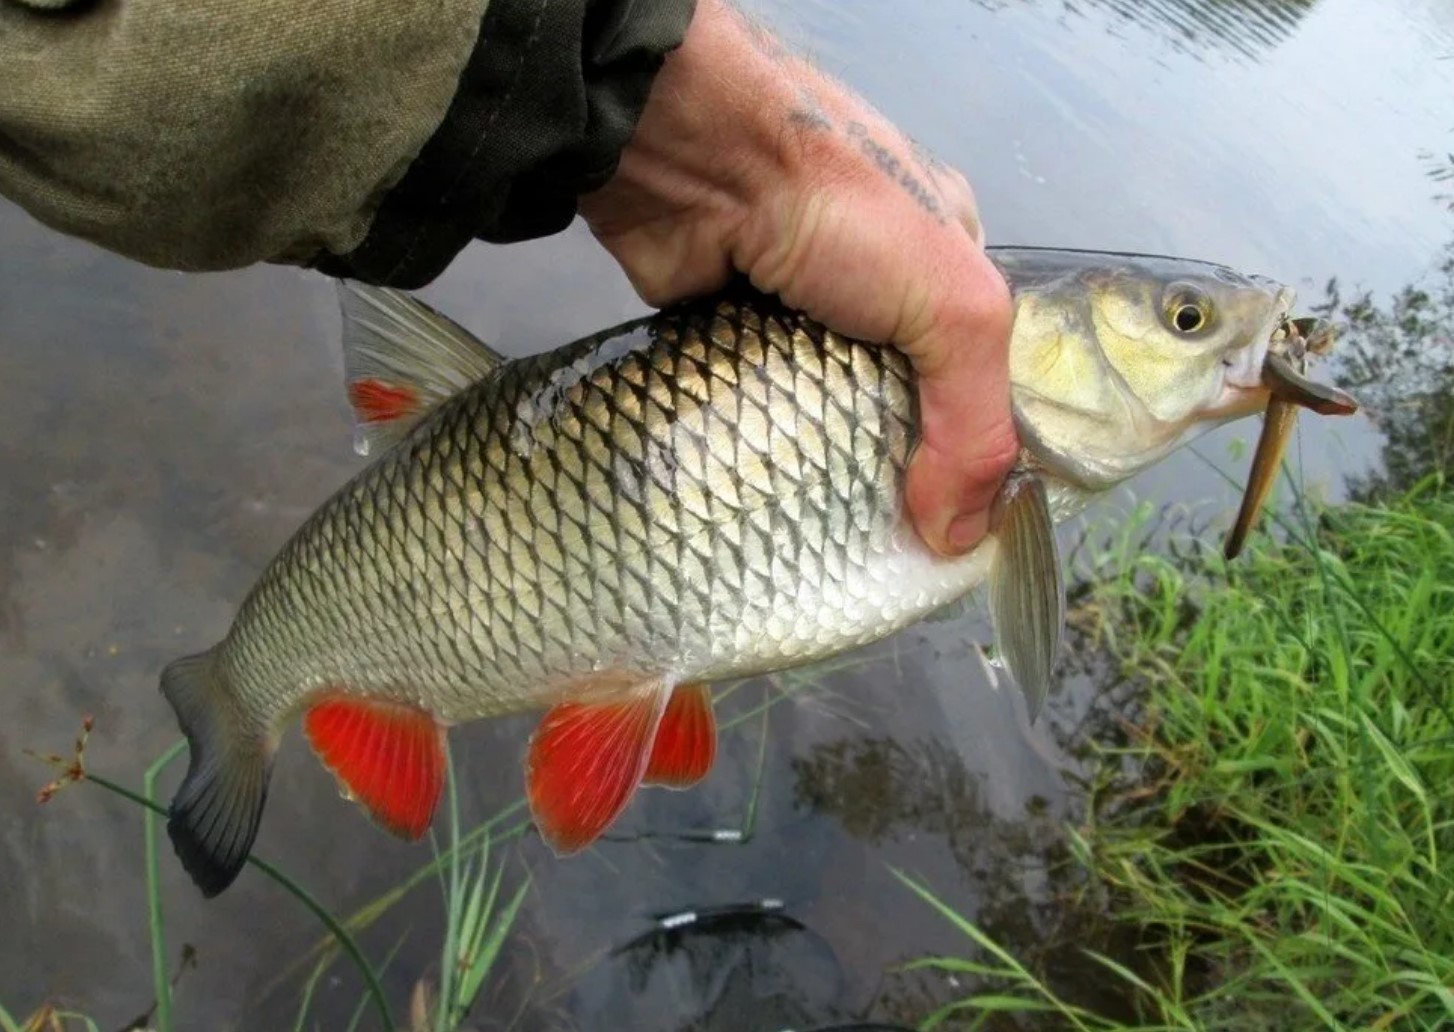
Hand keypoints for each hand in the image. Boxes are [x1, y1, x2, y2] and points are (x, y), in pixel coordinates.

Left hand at [579, 0, 1018, 556]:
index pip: (978, 377)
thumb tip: (959, 536)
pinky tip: (768, 499)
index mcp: (945, 262)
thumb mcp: (953, 305)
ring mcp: (798, 315)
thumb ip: (974, 423)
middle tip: (891, 549)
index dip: (975, 453)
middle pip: (901, 407)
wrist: (694, 158)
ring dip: (827, 469)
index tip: (960, 532)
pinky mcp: (732, 337)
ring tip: (826, 543)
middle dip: (899, 472)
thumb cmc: (839, 208)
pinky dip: (765, 451)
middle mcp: (874, 289)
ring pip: (827, 418)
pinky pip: (760, 413)